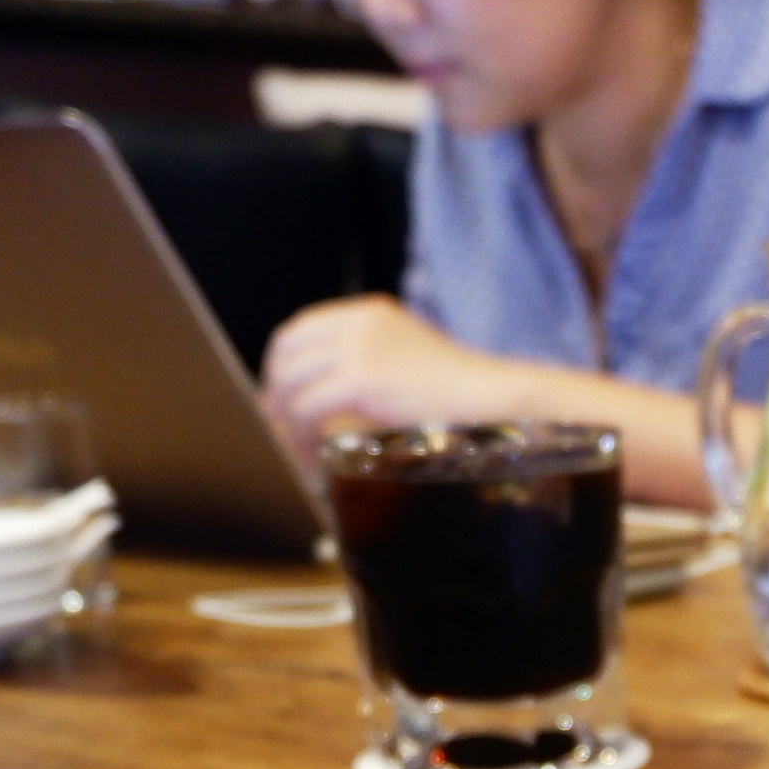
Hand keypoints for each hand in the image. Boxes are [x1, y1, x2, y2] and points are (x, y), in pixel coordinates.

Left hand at [260, 296, 518, 464]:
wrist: (491, 396)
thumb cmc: (460, 391)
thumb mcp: (409, 357)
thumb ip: (369, 361)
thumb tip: (324, 391)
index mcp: (368, 313)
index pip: (300, 331)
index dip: (281, 367)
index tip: (282, 399)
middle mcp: (358, 323)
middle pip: (287, 353)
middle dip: (277, 394)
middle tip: (282, 429)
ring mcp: (359, 349)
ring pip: (293, 384)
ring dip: (287, 421)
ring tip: (299, 449)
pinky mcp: (363, 380)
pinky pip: (308, 408)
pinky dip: (303, 435)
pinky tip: (314, 455)